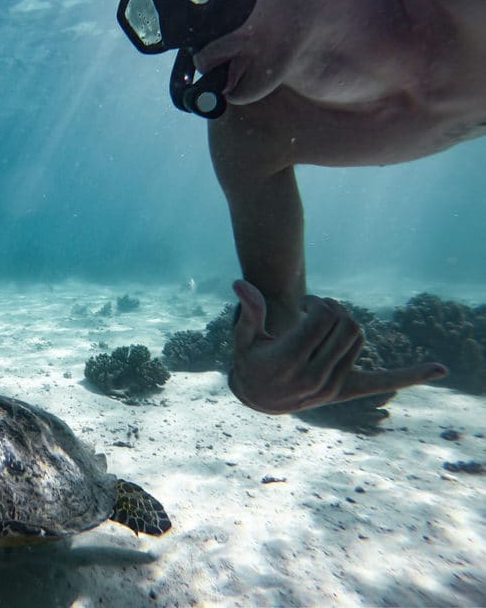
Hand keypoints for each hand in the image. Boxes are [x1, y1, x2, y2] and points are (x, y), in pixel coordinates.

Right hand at [228, 279, 446, 413]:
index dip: (317, 302)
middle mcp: (315, 375)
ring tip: (327, 327)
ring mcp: (332, 385)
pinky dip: (411, 375)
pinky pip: (383, 380)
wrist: (258, 398)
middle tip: (317, 311)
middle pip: (346, 323)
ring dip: (347, 323)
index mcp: (291, 358)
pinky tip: (440, 370)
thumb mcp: (244, 337)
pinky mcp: (345, 391)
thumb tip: (241, 282)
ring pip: (358, 338)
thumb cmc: (250, 360)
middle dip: (334, 309)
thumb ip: (249, 310)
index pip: (325, 316)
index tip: (305, 304)